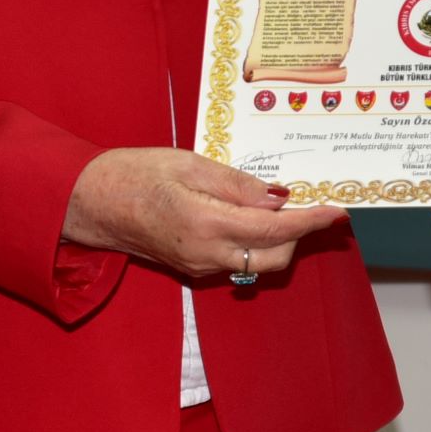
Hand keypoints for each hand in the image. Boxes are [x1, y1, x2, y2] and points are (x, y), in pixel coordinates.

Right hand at [64, 146, 346, 283]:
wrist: (92, 203)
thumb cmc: (134, 174)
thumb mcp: (188, 164)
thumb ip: (237, 184)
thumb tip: (278, 198)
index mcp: (206, 223)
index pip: (274, 229)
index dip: (311, 221)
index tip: (338, 212)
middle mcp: (207, 254)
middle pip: (275, 255)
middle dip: (299, 233)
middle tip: (310, 202)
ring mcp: (200, 266)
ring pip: (258, 261)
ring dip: (278, 239)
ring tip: (281, 205)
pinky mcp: (194, 267)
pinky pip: (238, 260)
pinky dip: (255, 242)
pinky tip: (251, 216)